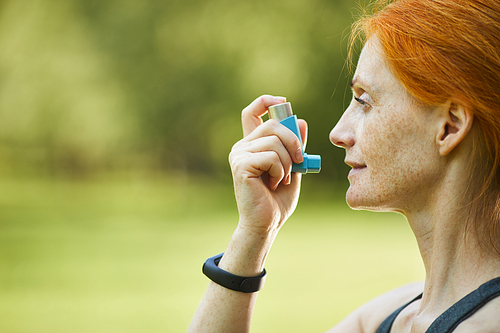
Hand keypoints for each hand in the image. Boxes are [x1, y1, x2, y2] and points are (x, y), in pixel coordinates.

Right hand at [229, 95, 307, 235]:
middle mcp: (242, 146)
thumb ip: (295, 145)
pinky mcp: (241, 166)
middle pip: (274, 124)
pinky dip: (280, 171)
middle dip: (294, 142)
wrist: (267, 223)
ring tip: (282, 179)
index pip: (252, 112)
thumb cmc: (278, 198)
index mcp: (253, 144)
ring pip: (275, 141)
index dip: (266, 102)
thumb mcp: (293, 167)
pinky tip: (274, 183)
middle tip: (299, 163)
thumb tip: (301, 121)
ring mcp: (239, 155)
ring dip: (288, 162)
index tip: (283, 103)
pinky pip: (271, 156)